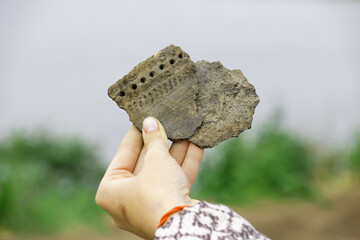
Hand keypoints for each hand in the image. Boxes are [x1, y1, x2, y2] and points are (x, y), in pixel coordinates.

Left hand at [95, 117, 203, 238]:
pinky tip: (197, 146)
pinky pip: (174, 183)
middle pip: (145, 164)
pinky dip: (184, 165)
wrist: (184, 227)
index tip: (142, 119)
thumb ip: (154, 140)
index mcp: (111, 192)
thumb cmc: (158, 194)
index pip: (123, 156)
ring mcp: (149, 207)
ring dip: (175, 152)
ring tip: (185, 131)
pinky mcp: (169, 210)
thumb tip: (150, 122)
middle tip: (166, 123)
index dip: (135, 135)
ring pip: (162, 173)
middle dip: (159, 143)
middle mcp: (127, 202)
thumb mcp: (156, 160)